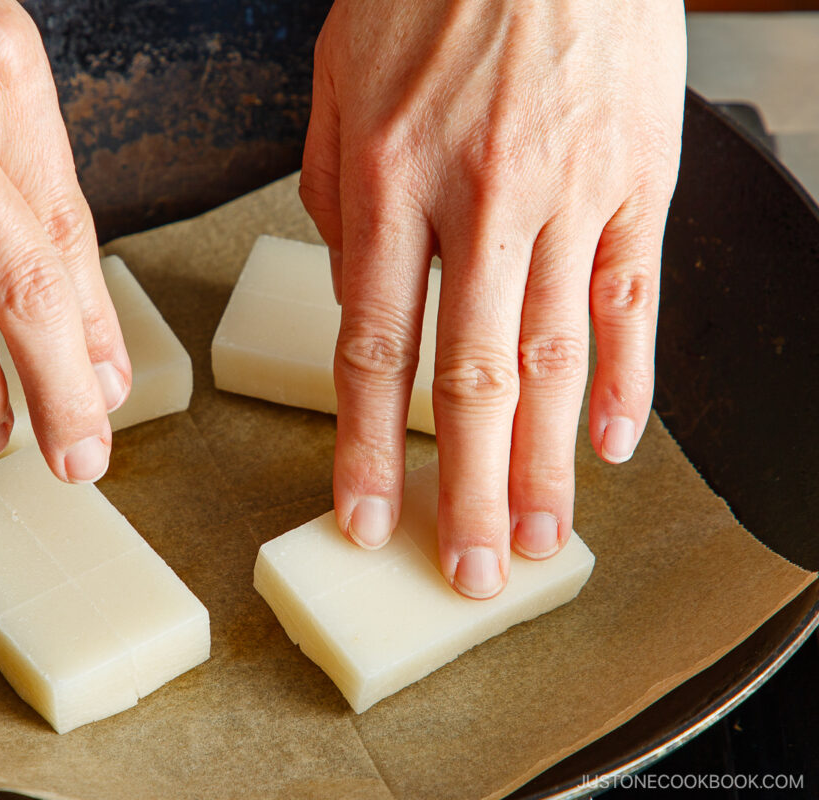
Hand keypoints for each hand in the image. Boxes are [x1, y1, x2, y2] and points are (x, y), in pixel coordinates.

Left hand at [299, 0, 684, 596]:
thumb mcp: (338, 79)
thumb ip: (334, 195)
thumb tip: (355, 294)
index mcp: (388, 182)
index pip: (372, 350)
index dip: (366, 448)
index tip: (365, 519)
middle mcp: (479, 202)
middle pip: (470, 378)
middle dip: (467, 489)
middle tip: (470, 570)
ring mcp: (569, 195)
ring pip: (556, 356)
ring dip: (545, 459)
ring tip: (538, 537)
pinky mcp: (637, 179)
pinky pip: (631, 297)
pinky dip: (626, 377)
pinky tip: (613, 442)